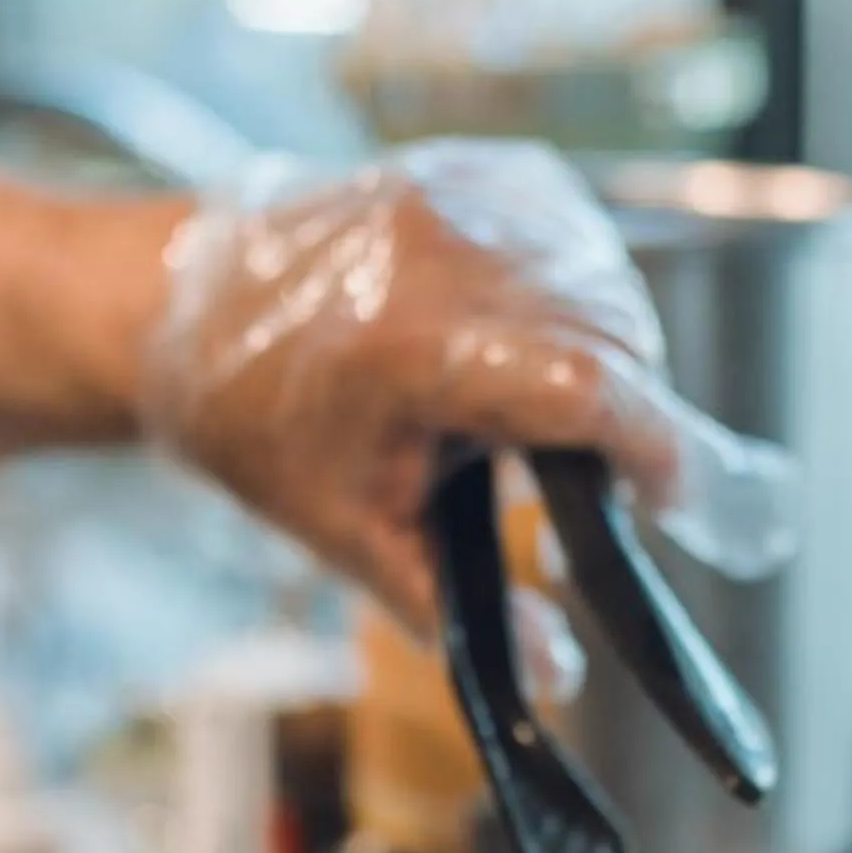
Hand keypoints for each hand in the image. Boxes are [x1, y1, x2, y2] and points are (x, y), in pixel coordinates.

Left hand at [141, 140, 796, 636]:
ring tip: (544, 417)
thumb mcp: (348, 534)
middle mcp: (453, 255)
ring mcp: (468, 198)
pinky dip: (584, 299)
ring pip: (611, 287)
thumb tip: (560, 680)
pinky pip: (583, 241)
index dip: (656, 450)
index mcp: (418, 349)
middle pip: (618, 339)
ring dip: (612, 359)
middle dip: (630, 420)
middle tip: (592, 485)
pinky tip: (534, 342)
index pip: (590, 386)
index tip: (670, 506)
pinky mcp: (480, 173)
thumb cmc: (257, 424)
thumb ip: (458, 610)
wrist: (182, 308)